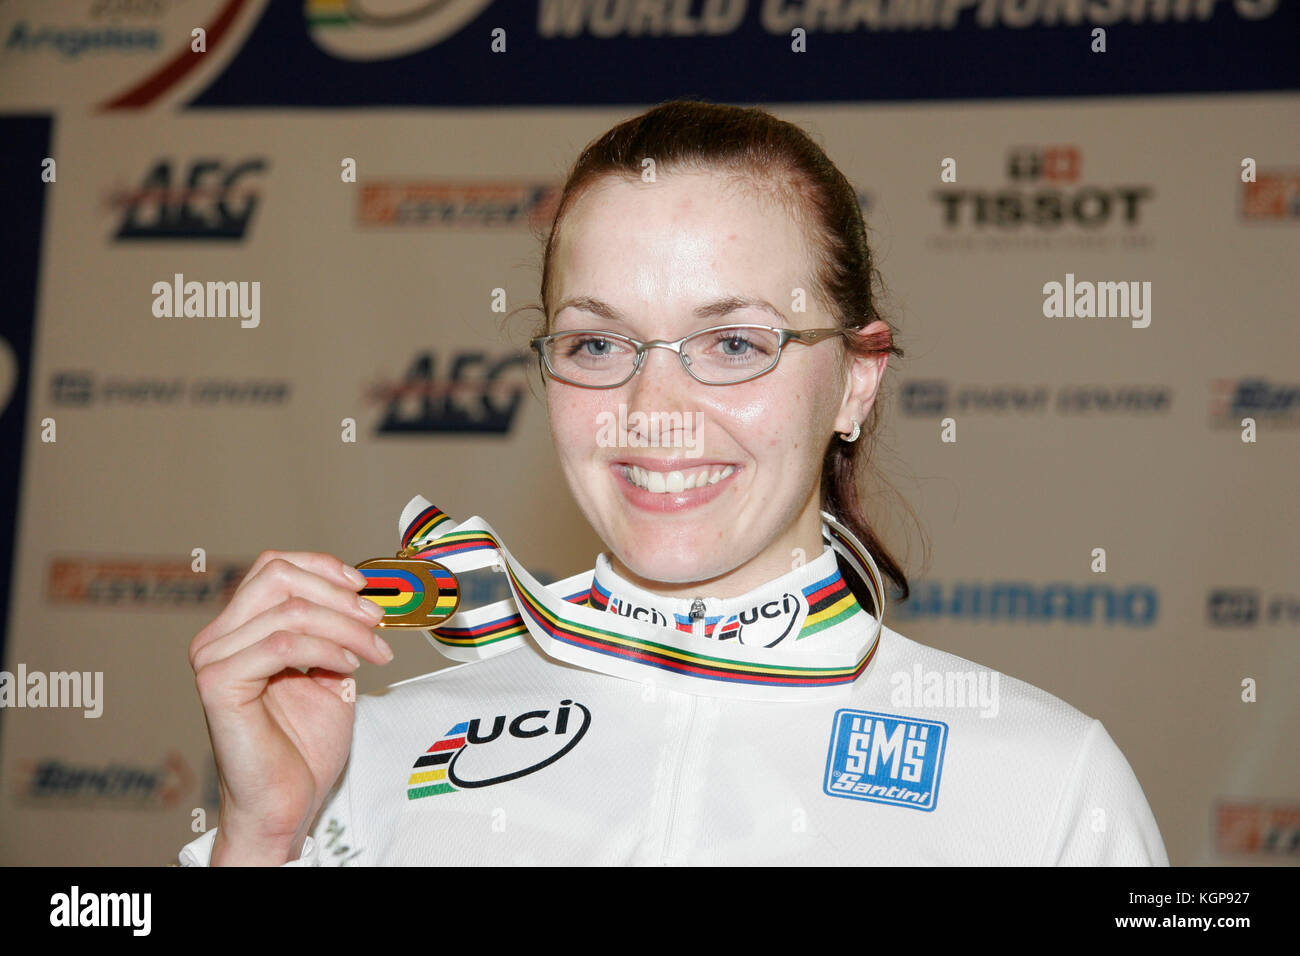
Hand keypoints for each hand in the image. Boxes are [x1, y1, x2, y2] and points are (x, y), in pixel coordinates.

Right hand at [188, 551, 393, 864]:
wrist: (287, 803)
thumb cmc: (303, 746)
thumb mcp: (331, 671)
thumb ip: (336, 630)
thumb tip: (364, 593)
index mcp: (239, 629)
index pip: (273, 566)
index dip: (323, 567)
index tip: (365, 587)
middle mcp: (217, 638)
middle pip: (278, 575)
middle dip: (338, 593)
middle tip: (376, 620)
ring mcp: (213, 659)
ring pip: (289, 610)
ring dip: (345, 628)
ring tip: (373, 654)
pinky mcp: (219, 684)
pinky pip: (283, 644)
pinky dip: (327, 649)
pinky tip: (349, 669)